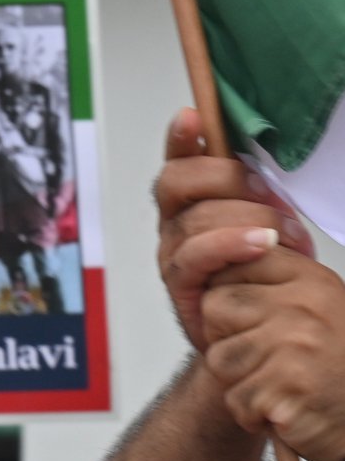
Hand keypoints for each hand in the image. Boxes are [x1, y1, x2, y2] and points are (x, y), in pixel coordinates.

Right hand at [156, 107, 311, 348]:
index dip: (180, 138)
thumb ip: (259, 202)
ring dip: (244, 218)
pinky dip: (230, 245)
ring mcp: (175, 255)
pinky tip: (260, 246)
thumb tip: (270, 171)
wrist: (256, 343)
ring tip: (283, 234)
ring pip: (192, 218)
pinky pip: (194, 257)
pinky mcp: (182, 287)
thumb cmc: (265, 284)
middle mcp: (176, 225)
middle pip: (176, 182)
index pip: (179, 162)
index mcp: (194, 205)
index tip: (193, 117)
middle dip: (225, 178)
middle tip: (269, 194)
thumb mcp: (268, 233)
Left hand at [205, 245, 344, 460]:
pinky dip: (253, 414)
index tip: (258, 324)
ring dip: (242, 383)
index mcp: (312, 279)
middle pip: (213, 309)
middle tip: (273, 363)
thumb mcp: (310, 311)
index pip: (229, 268)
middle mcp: (306, 305)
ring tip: (282, 387)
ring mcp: (297, 343)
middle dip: (230, 342)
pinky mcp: (289, 385)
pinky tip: (285, 411)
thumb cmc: (332, 371)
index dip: (231, 305)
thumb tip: (210, 255)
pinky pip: (235, 398)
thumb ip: (269, 284)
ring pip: (219, 358)